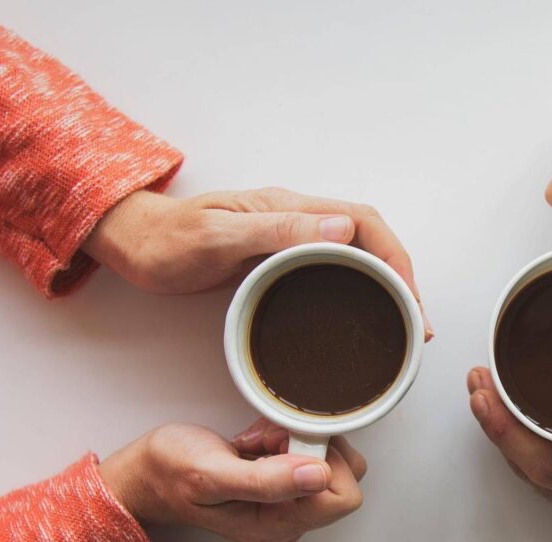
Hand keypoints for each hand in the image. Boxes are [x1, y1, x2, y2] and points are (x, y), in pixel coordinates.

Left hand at [84, 186, 431, 337]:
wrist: (135, 244)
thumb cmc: (167, 241)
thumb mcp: (218, 236)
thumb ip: (276, 230)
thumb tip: (342, 227)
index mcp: (290, 209)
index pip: (364, 222)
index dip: (395, 258)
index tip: (410, 298)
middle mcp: (296, 219)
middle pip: (370, 240)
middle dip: (401, 277)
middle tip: (416, 322)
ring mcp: (288, 239)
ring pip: (355, 255)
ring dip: (384, 284)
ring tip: (401, 323)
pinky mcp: (278, 259)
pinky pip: (332, 270)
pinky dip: (357, 290)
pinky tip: (360, 313)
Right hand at [98, 419, 365, 541]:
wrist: (146, 474)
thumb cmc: (170, 473)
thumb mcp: (212, 474)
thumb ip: (267, 480)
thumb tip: (319, 475)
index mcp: (278, 526)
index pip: (343, 495)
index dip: (322, 460)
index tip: (284, 446)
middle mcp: (289, 521)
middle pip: (342, 475)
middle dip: (308, 446)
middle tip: (266, 442)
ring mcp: (287, 505)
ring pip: (327, 459)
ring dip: (294, 438)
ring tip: (256, 443)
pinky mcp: (283, 486)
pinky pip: (309, 454)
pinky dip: (285, 438)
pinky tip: (256, 443)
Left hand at [467, 344, 551, 541]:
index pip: (549, 463)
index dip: (506, 428)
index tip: (483, 395)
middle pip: (534, 476)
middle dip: (498, 429)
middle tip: (479, 388)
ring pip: (547, 489)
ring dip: (517, 448)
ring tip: (498, 408)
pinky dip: (543, 466)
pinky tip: (541, 444)